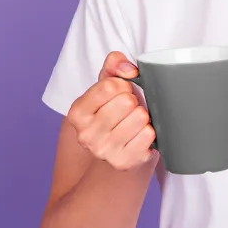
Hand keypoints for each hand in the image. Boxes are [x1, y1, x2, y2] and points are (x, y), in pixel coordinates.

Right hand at [66, 51, 156, 171]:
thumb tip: (130, 70)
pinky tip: (140, 135)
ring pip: (140, 117)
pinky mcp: (124, 162)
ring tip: (134, 122)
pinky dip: (150, 132)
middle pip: (126, 102)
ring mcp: (104, 151)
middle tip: (128, 110)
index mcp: (77, 112)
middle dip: (133, 101)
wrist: (118, 150)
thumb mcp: (109, 84)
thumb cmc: (115, 111)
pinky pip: (149, 135)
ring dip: (143, 116)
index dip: (123, 85)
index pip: (111, 86)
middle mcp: (85, 135)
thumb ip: (115, 64)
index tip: (120, 93)